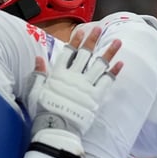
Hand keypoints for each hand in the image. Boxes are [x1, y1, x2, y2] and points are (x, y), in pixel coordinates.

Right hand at [28, 27, 121, 157]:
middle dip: (93, 40)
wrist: (56, 128)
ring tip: (117, 42)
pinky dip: (114, 72)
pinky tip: (120, 63)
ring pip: (99, 64)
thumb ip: (38, 74)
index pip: (68, 52)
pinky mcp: (95, 97)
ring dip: (109, 52)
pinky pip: (107, 81)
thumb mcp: (36, 91)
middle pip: (85, 54)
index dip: (76, 40)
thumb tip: (39, 58)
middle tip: (99, 29)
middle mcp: (73, 76)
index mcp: (58, 74)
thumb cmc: (44, 111)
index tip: (82, 30)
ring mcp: (86, 86)